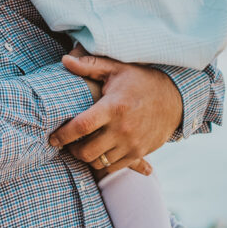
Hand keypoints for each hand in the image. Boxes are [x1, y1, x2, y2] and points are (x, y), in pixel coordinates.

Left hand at [50, 54, 181, 174]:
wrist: (174, 98)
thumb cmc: (140, 81)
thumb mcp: (116, 68)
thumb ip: (89, 65)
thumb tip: (64, 60)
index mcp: (114, 107)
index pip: (82, 125)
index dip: (63, 134)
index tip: (52, 137)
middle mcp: (123, 129)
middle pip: (87, 151)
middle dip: (72, 150)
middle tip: (66, 144)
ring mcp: (132, 144)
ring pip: (99, 162)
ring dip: (86, 157)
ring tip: (81, 147)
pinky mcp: (139, 153)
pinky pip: (114, 168)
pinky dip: (102, 163)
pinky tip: (97, 152)